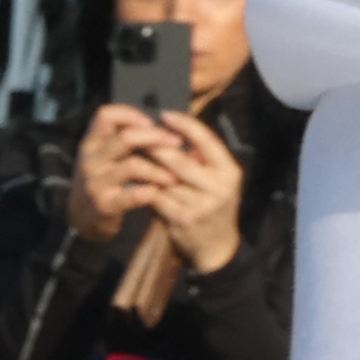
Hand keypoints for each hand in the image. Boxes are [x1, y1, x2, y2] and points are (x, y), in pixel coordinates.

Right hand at [68, 107, 177, 239]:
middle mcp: (91, 161)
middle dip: (157, 137)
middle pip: (126, 138)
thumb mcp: (103, 156)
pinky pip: (134, 195)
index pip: (106, 115)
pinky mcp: (105, 205)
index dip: (131, 114)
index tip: (150, 122)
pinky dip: (152, 191)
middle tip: (177, 143)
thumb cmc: (103, 181)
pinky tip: (160, 191)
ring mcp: (96, 183)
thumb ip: (124, 139)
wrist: (82, 219)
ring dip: (159, 169)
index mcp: (92, 144)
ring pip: (133, 165)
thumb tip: (165, 122)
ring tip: (174, 175)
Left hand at [142, 113, 247, 277]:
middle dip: (155, 146)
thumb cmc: (212, 205)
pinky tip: (133, 179)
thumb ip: (201, 159)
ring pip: (165, 178)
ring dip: (145, 166)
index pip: (207, 140)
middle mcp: (219, 186)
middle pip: (180, 159)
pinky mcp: (182, 218)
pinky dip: (144, 187)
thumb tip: (175, 131)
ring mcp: (201, 203)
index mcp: (229, 170)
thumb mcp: (217, 180)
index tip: (165, 114)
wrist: (216, 245)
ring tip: (130, 153)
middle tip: (136, 134)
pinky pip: (156, 197)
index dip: (186, 125)